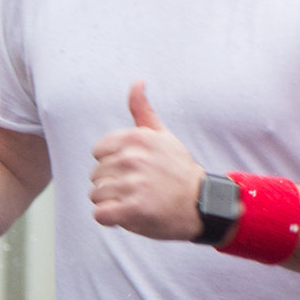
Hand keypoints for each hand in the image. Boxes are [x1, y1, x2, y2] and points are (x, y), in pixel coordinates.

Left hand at [91, 81, 206, 239]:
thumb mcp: (163, 136)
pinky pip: (100, 214)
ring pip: (96, 194)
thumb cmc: (179, 171)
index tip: (135, 170)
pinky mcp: (132, 210)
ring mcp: (133, 185)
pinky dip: (110, 219)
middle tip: (140, 189)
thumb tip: (137, 81)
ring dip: (112, 202)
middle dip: (113, 184)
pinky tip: (129, 215)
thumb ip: (143, 110)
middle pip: (96, 174)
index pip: (99, 152)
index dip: (113, 163)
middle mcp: (133, 159)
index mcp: (136, 139)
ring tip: (136, 202)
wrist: (203, 205)